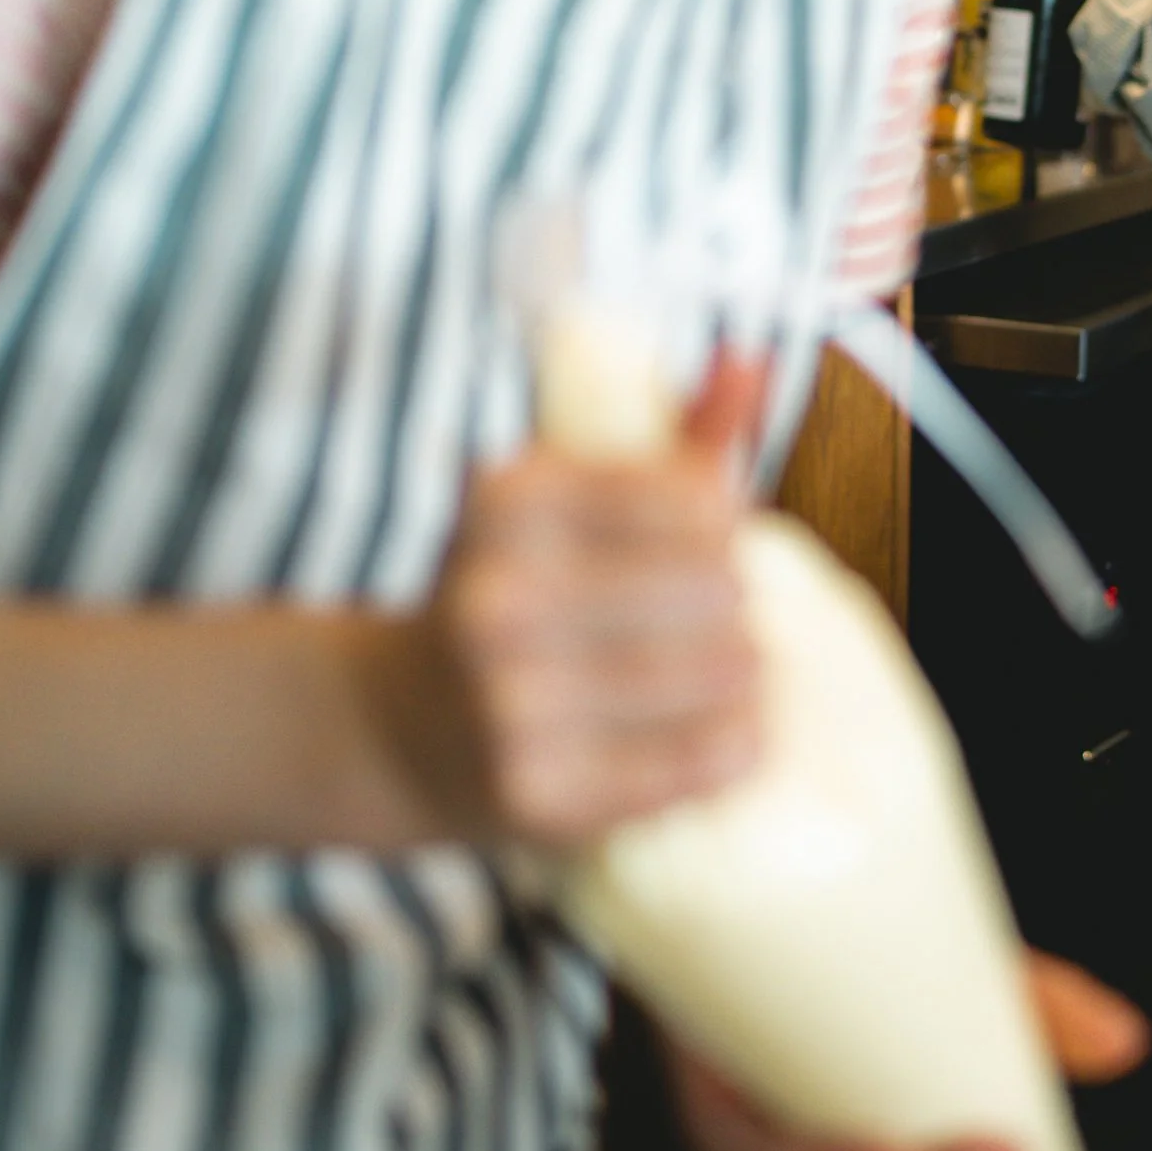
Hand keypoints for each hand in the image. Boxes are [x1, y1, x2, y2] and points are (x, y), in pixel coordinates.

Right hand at [406, 356, 764, 844]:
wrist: (400, 728)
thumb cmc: (518, 598)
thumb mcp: (572, 502)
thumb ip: (669, 436)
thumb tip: (751, 360)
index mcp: (507, 501)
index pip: (697, 501)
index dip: (724, 529)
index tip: (709, 549)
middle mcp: (498, 598)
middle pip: (718, 588)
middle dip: (737, 606)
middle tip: (724, 623)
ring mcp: (511, 701)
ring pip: (720, 675)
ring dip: (748, 677)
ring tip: (733, 676)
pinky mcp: (538, 790)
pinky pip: (701, 761)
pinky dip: (736, 745)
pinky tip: (730, 733)